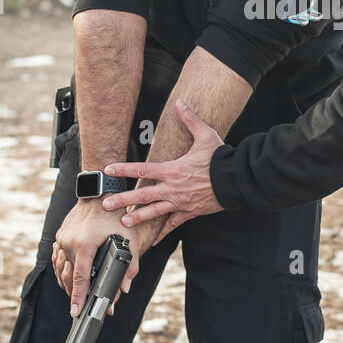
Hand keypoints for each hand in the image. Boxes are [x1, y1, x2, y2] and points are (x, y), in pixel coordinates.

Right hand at [51, 201, 148, 317]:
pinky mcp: (59, 236)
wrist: (99, 194)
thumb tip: (125, 288)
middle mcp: (69, 242)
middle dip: (75, 295)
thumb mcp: (129, 239)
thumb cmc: (116, 216)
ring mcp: (62, 239)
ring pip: (61, 270)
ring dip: (68, 284)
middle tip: (84, 308)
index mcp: (84, 245)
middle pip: (69, 277)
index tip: (76, 312)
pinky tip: (69, 279)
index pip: (79, 278)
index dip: (77, 297)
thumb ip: (130, 265)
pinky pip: (59, 259)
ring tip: (78, 296)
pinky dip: (63, 271)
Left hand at [100, 99, 225, 242]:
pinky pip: (173, 224)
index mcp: (172, 170)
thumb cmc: (221, 157)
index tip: (108, 170)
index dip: (124, 169)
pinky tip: (153, 240)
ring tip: (123, 223)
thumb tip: (180, 102)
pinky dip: (163, 232)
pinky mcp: (190, 212)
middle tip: (105, 204)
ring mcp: (180, 202)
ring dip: (138, 217)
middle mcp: (172, 188)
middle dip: (123, 199)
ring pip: (154, 212)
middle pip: (142, 194)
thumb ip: (190, 119)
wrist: (237, 179)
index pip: (142, 168)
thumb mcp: (206, 135)